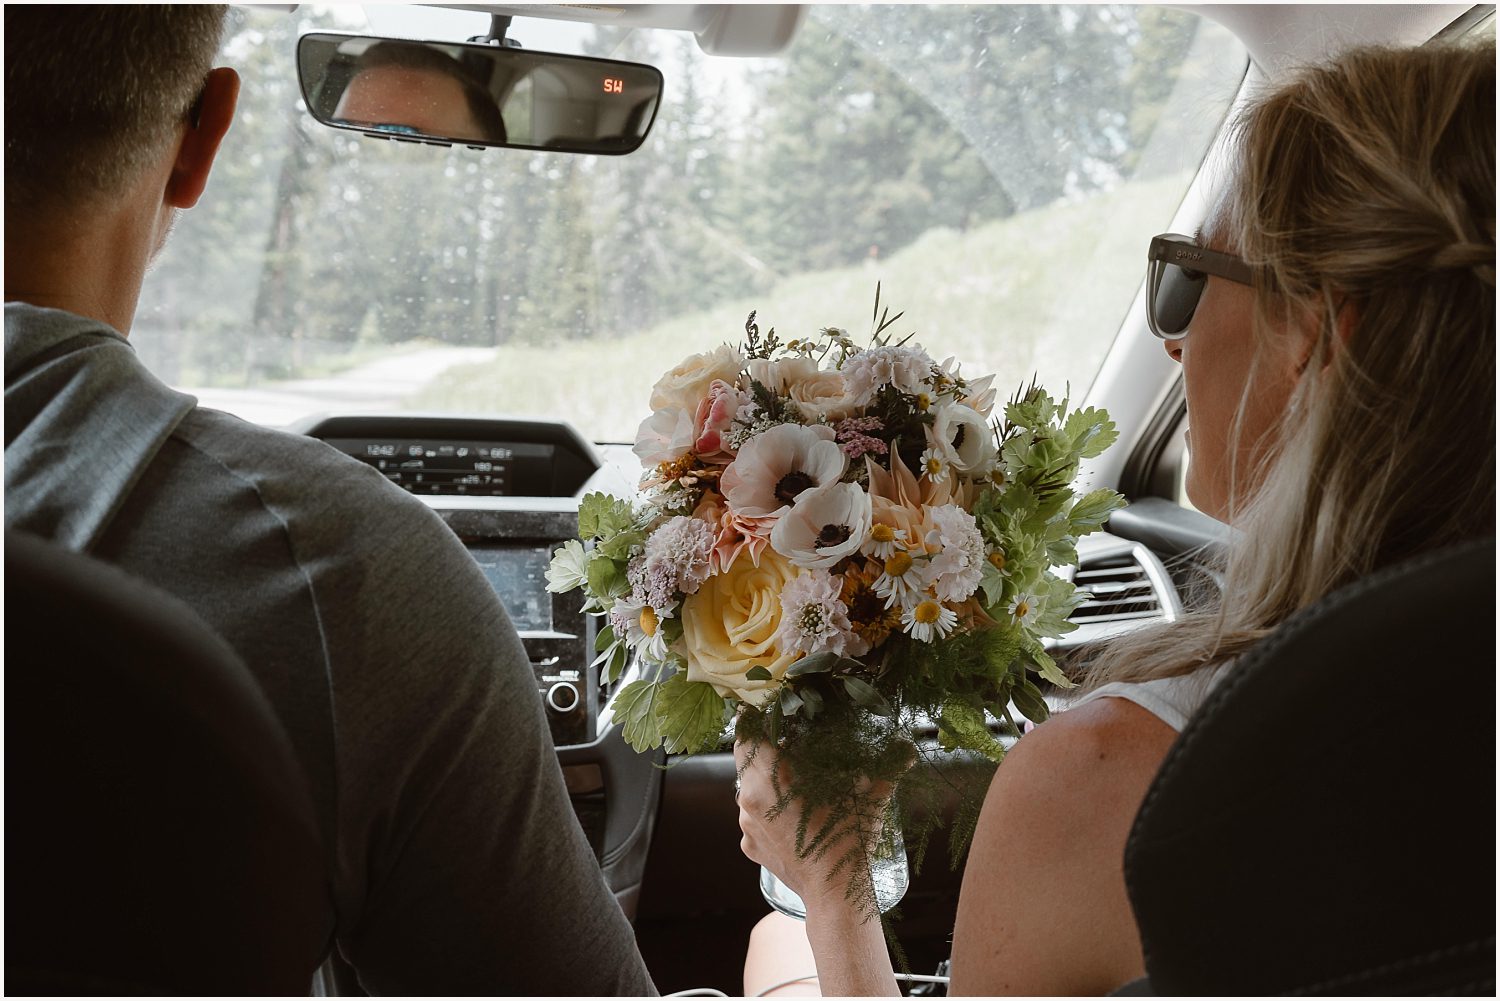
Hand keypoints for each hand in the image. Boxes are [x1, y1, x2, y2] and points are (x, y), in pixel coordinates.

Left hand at [733, 736, 896, 912]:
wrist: (835, 895)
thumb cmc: (849, 841)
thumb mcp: (870, 798)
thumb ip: (889, 767)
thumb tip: (908, 748)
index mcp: (773, 778)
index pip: (747, 735)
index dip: (754, 720)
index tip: (766, 712)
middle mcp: (750, 799)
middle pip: (744, 759)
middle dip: (761, 747)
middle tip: (782, 741)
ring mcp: (747, 826)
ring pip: (746, 790)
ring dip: (763, 781)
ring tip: (792, 783)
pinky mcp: (750, 847)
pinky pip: (752, 818)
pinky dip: (766, 812)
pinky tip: (790, 817)